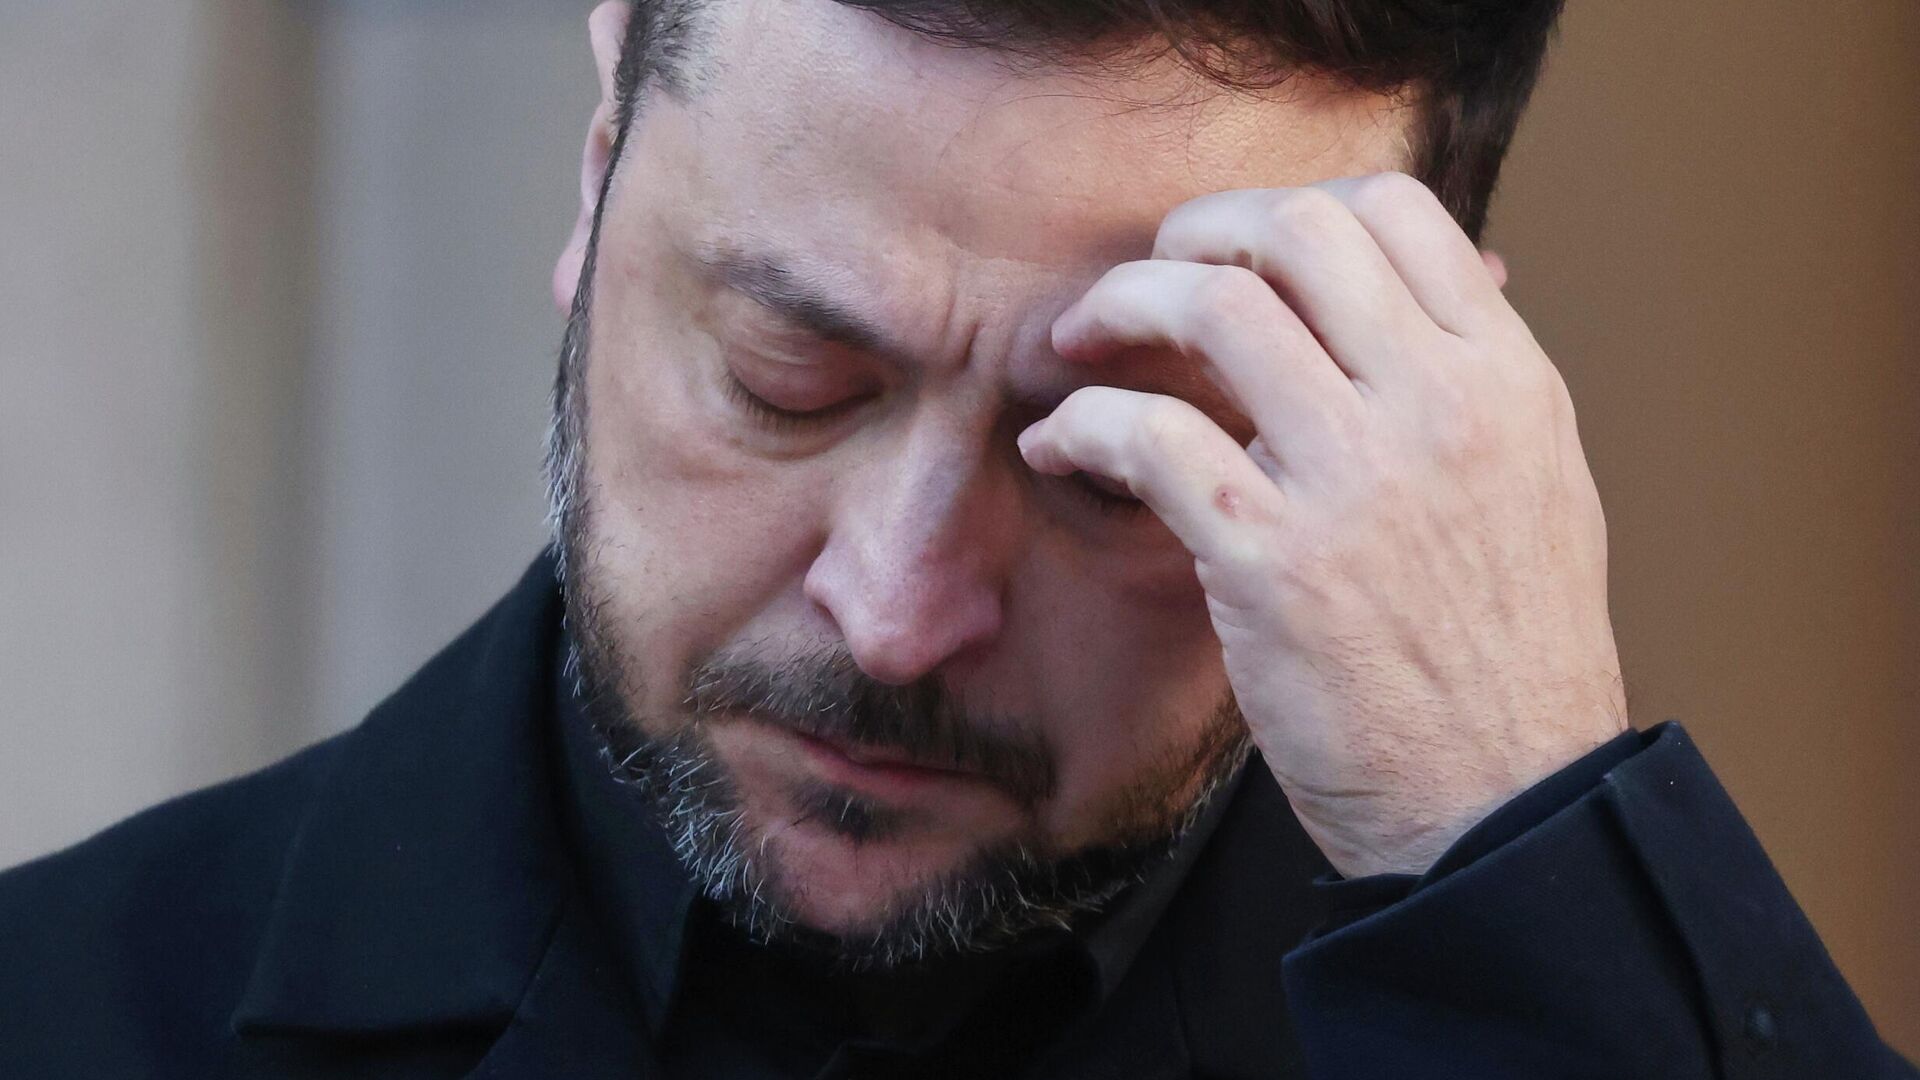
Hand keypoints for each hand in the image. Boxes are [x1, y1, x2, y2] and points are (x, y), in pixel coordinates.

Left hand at [1018, 173, 1627, 877]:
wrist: (1503, 804)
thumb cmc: (1508, 659)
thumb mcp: (1536, 489)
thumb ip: (1470, 388)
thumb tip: (1415, 300)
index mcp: (1507, 382)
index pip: (1397, 211)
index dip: (1291, 209)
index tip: (1234, 251)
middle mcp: (1440, 408)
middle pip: (1295, 231)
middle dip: (1194, 233)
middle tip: (1148, 278)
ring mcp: (1356, 481)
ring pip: (1212, 309)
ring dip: (1118, 307)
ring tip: (1081, 344)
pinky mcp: (1272, 563)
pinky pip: (1149, 437)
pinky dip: (1081, 425)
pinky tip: (1058, 448)